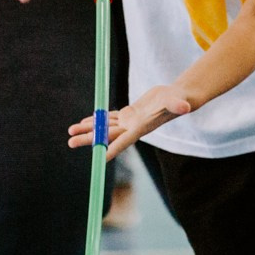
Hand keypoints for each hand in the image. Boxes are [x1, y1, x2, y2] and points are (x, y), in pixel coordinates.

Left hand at [71, 85, 191, 159]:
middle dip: (89, 139)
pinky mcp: (128, 114)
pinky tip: (85, 121)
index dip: (112, 148)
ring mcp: (129, 121)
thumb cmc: (179, 100)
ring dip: (88, 129)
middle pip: (107, 135)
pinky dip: (97, 119)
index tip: (99, 157)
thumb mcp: (177, 102)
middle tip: (70, 143)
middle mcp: (133, 127)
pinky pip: (109, 118)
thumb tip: (185, 106)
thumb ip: (179, 105)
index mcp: (142, 127)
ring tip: (70, 132)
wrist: (179, 98)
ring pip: (104, 127)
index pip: (124, 140)